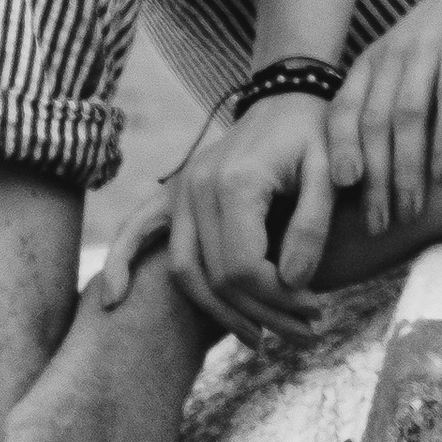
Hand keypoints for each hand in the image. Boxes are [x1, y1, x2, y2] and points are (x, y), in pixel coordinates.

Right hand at [141, 93, 334, 347]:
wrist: (287, 101)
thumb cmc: (314, 136)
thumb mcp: (329, 173)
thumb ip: (312, 227)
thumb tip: (289, 282)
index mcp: (236, 182)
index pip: (244, 267)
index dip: (279, 298)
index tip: (315, 307)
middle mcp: (197, 187)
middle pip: (216, 278)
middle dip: (262, 315)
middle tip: (307, 333)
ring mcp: (179, 190)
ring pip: (184, 272)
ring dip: (220, 314)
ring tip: (263, 340)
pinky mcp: (172, 193)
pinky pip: (137, 232)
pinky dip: (121, 264)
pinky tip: (112, 301)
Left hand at [329, 0, 441, 234]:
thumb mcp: (418, 57)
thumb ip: (399, 99)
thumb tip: (385, 168)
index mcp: (378, 60)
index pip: (344, 111)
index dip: (338, 151)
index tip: (339, 192)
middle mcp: (396, 52)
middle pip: (373, 123)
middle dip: (373, 178)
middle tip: (379, 223)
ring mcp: (430, 45)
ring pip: (406, 115)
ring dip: (405, 168)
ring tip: (410, 210)